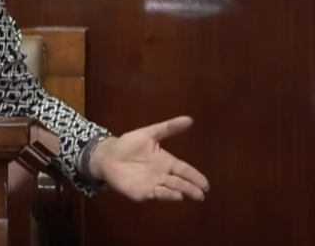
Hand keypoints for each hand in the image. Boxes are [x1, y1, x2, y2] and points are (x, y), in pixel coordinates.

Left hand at [90, 116, 208, 201]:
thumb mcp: (149, 133)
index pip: (185, 169)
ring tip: (195, 195)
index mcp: (166, 161)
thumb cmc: (128, 144)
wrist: (108, 155)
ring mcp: (154, 184)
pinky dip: (168, 195)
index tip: (206, 183)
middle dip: (193, 187)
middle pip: (181, 182)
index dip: (196, 176)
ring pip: (172, 189)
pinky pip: (158, 194)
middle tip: (203, 193)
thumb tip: (189, 119)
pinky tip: (176, 195)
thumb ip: (168, 128)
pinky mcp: (143, 192)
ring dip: (184, 191)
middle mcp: (163, 174)